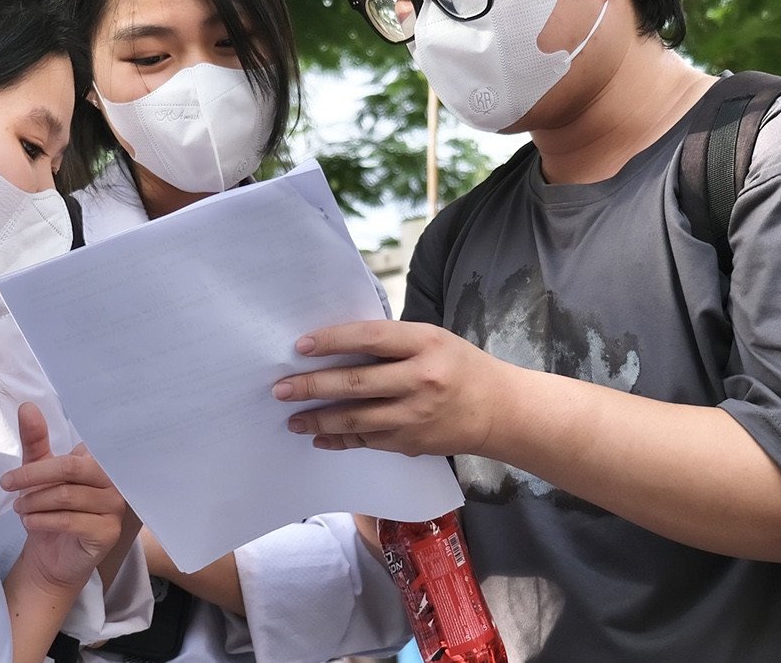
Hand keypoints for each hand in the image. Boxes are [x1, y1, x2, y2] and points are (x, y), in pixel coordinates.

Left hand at [0, 402, 127, 592]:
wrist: (52, 558)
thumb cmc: (49, 510)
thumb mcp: (37, 474)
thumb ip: (35, 441)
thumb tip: (27, 406)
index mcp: (99, 463)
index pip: (72, 454)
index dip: (40, 466)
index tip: (11, 478)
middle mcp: (113, 482)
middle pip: (72, 469)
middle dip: (34, 477)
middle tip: (7, 486)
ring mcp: (114, 507)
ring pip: (68, 496)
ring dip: (35, 502)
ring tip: (19, 508)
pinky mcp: (108, 532)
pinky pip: (72, 521)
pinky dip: (44, 521)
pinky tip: (30, 523)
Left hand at [270, 320, 515, 457]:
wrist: (499, 410)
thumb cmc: (459, 366)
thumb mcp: (432, 339)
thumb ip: (391, 343)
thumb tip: (336, 346)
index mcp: (425, 344)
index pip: (370, 338)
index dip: (333, 341)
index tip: (301, 345)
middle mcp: (420, 380)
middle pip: (356, 383)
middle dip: (312, 386)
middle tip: (281, 388)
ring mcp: (415, 415)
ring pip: (356, 418)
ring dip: (319, 419)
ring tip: (291, 418)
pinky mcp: (411, 443)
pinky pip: (367, 441)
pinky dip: (339, 439)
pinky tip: (319, 436)